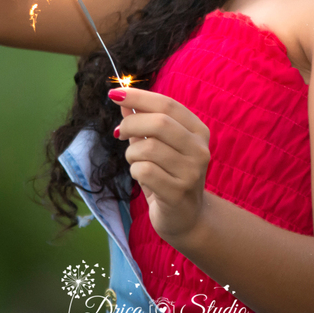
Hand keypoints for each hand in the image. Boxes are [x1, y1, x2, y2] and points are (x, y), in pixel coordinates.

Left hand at [111, 86, 210, 245]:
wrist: (186, 218)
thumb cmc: (169, 175)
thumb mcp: (158, 145)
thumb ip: (142, 121)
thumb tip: (122, 98)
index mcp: (198, 131)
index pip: (167, 104)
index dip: (138, 96)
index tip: (114, 93)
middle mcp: (199, 149)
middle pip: (159, 123)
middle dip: (131, 124)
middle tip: (119, 133)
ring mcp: (191, 172)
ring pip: (148, 148)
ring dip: (131, 153)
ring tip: (135, 161)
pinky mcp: (178, 193)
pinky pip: (144, 171)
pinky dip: (135, 171)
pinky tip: (142, 177)